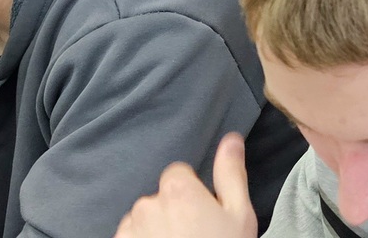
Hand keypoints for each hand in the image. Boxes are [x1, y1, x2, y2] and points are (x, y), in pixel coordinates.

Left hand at [115, 134, 255, 237]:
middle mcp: (147, 204)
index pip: (178, 173)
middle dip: (172, 211)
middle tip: (193, 235)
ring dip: (154, 230)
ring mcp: (129, 229)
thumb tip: (231, 138)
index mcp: (177, 189)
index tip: (203, 212)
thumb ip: (231, 173)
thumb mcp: (239, 214)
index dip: (192, 191)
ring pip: (142, 219)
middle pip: (159, 197)